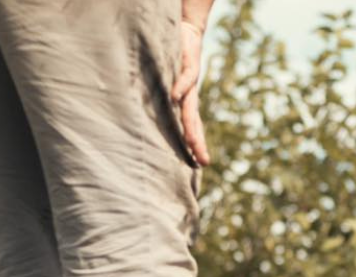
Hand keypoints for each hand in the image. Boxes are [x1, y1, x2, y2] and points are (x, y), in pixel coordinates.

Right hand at [171, 21, 209, 164]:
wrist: (188, 32)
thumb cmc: (177, 59)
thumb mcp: (171, 82)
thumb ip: (166, 98)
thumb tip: (152, 116)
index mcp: (188, 102)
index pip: (193, 128)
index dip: (196, 145)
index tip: (200, 165)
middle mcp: (191, 96)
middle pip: (195, 124)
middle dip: (198, 143)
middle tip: (203, 162)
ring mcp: (191, 82)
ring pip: (191, 107)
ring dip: (191, 125)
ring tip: (192, 141)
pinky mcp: (189, 63)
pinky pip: (185, 78)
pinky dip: (179, 87)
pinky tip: (174, 98)